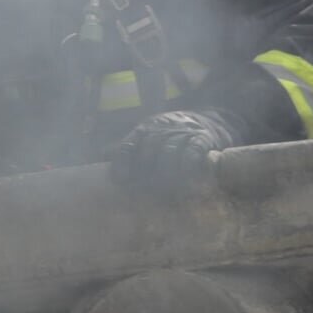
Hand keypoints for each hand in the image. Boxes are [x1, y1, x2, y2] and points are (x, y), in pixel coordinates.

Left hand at [114, 108, 232, 195]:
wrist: (210, 120)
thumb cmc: (171, 134)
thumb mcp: (148, 134)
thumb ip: (128, 146)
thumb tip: (102, 155)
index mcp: (143, 130)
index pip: (127, 145)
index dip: (122, 163)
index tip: (121, 180)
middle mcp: (160, 130)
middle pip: (148, 151)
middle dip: (145, 173)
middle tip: (144, 192)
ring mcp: (181, 133)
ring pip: (170, 153)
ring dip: (166, 174)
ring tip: (164, 193)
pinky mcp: (202, 139)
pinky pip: (193, 153)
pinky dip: (189, 166)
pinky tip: (187, 181)